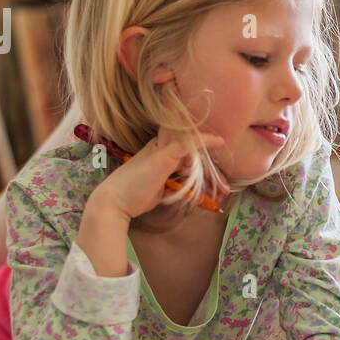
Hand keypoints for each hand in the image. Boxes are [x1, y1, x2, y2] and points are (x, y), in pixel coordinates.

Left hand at [90, 127, 227, 221]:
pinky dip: (192, 194)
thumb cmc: (137, 176)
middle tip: (223, 186)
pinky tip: (204, 200)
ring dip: (204, 185)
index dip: (204, 140)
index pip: (188, 138)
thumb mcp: (163, 158)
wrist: (117, 202)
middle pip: (193, 161)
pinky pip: (183, 188)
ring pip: (190, 176)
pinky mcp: (163, 188)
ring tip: (218, 195)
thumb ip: (184, 146)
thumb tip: (203, 137)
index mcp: (164, 144)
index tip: (221, 142)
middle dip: (209, 172)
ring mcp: (165, 173)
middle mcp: (166, 156)